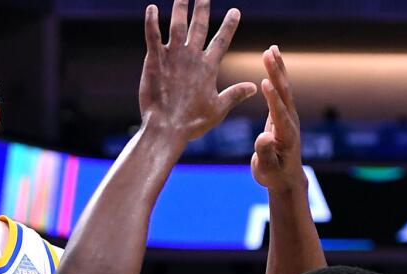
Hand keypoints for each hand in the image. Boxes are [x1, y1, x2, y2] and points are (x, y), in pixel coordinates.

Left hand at [139, 0, 255, 140]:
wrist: (167, 127)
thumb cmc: (192, 122)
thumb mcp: (218, 109)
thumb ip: (235, 94)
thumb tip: (255, 87)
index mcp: (208, 67)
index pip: (222, 40)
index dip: (229, 25)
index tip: (235, 11)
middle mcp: (192, 57)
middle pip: (199, 26)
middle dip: (202, 8)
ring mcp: (172, 56)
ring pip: (177, 25)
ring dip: (180, 8)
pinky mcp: (154, 61)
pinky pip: (152, 36)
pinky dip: (152, 21)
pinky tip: (151, 8)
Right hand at [251, 46, 305, 191]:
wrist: (286, 177)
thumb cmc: (274, 174)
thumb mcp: (266, 168)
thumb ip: (264, 152)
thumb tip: (263, 137)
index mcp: (286, 134)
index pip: (279, 112)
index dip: (273, 98)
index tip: (265, 82)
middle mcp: (290, 121)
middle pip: (284, 93)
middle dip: (276, 73)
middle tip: (269, 53)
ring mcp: (288, 116)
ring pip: (284, 87)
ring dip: (278, 68)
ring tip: (271, 49)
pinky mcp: (283, 113)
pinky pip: (281, 90)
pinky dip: (277, 74)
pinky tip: (273, 62)